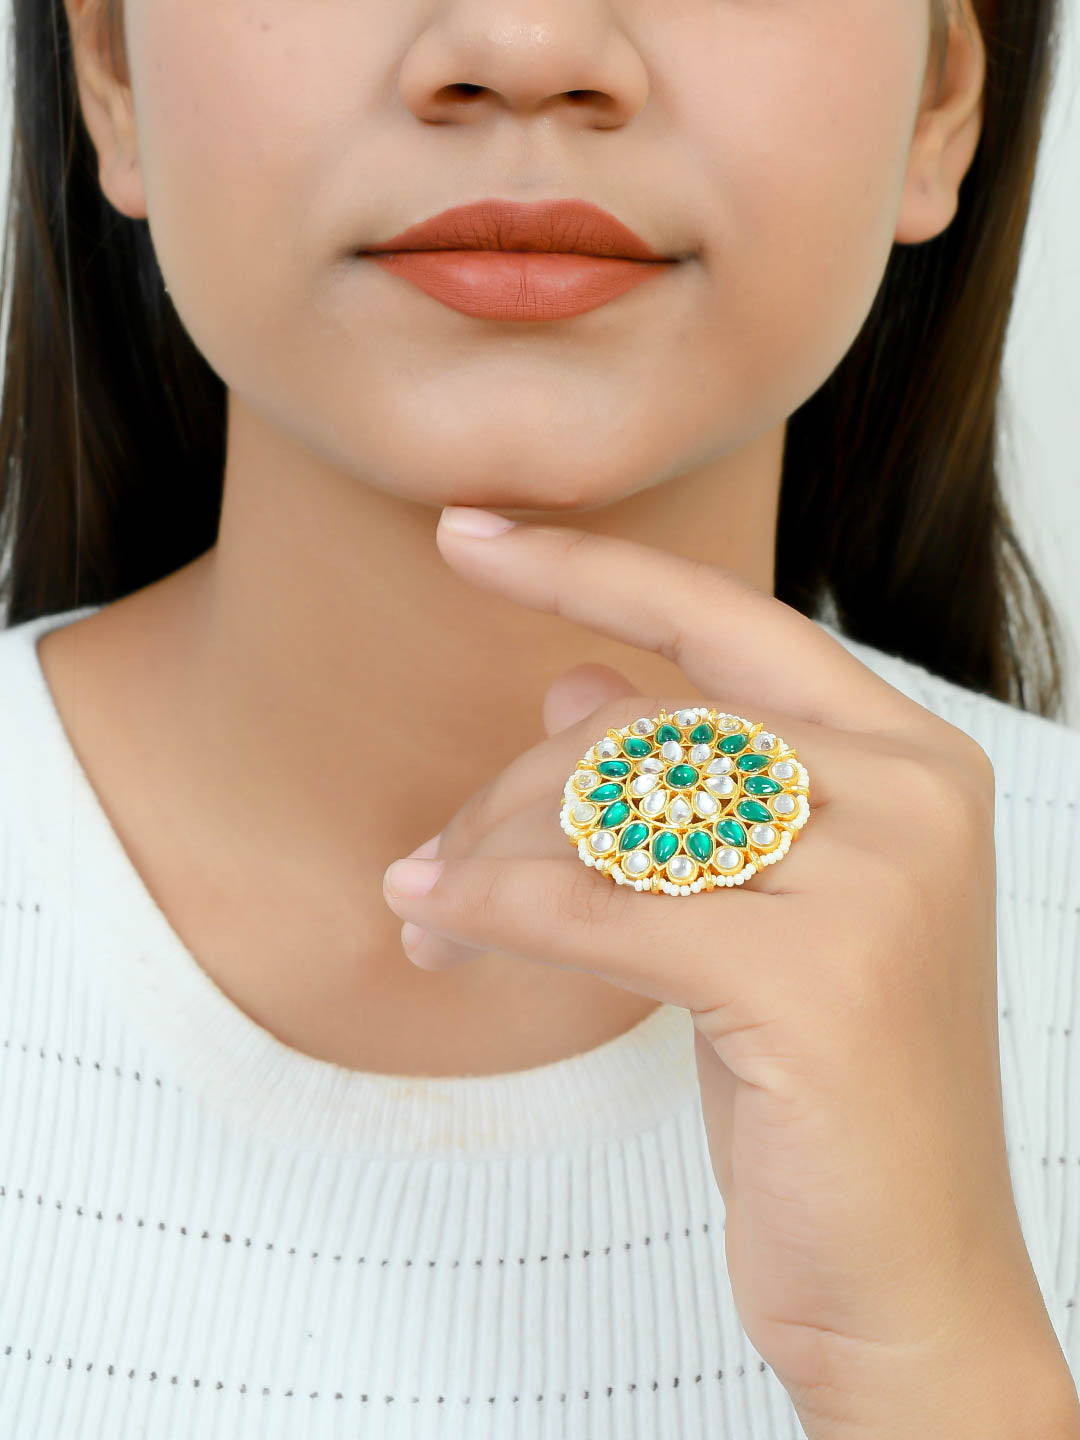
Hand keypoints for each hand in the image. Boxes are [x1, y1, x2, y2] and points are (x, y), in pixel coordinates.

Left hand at [381, 506, 1069, 1428]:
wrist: (909, 1276)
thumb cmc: (822, 1089)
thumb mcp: (751, 915)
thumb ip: (684, 790)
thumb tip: (572, 683)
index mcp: (911, 760)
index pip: (725, 622)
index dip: (590, 570)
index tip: (467, 533)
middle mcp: (912, 797)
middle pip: (644, 729)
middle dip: (508, 795)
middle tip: (431, 865)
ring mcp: (877, 883)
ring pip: (611, 814)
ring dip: (491, 862)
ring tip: (428, 913)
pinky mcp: (814, 979)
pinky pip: (596, 912)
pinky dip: (494, 913)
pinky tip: (434, 922)